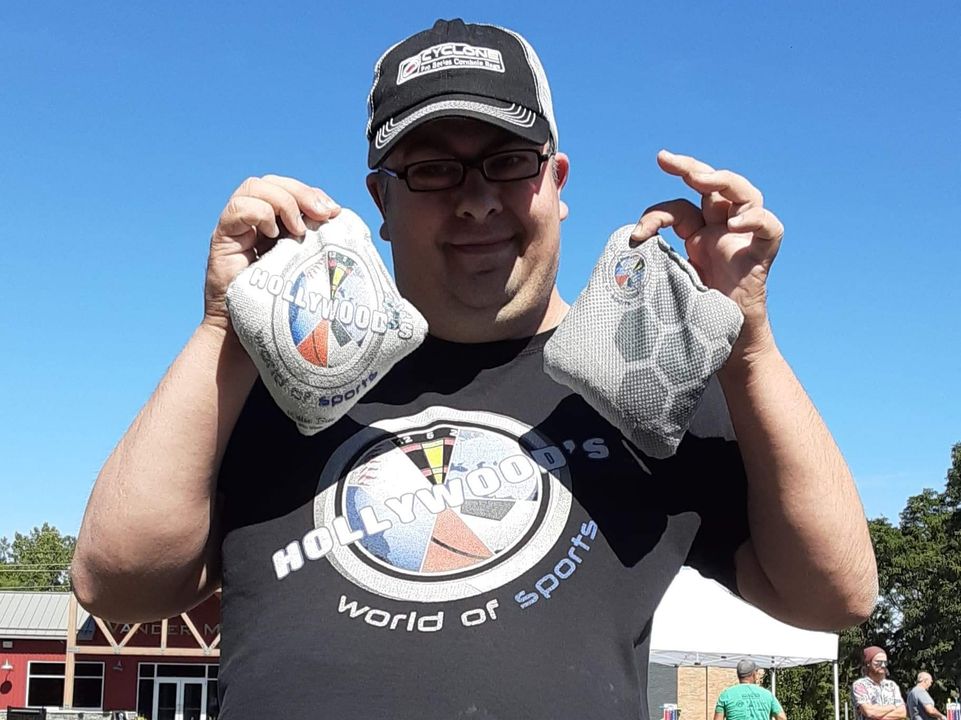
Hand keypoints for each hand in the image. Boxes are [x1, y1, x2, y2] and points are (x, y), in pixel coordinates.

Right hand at [203, 175, 340, 330]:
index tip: (335, 211)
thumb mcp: (307, 270)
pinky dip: (258, 212)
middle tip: (323, 213)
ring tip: (297, 229)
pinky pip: (236, 209)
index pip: (291, 189)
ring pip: (254, 187)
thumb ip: (319, 245)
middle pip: (273, 182)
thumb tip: (343, 224)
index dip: (312, 193)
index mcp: (276, 224)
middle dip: (302, 192)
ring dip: (283, 201)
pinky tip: (272, 234)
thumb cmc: (281, 307)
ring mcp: (237, 228)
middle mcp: (254, 221)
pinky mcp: (223, 239)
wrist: (247, 337)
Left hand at [631, 150, 783, 354]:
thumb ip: (649, 266)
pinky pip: (769, 228)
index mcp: (697, 236)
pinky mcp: (762, 256)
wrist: (724, 348)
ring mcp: (742, 241)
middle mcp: (721, 232)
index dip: (655, 214)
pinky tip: (734, 224)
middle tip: (665, 158)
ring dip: (722, 180)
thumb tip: (618, 255)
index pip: (678, 208)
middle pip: (712, 186)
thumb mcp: (662, 285)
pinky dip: (755, 220)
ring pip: (744, 194)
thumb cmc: (692, 319)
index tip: (636, 237)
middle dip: (689, 167)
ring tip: (700, 178)